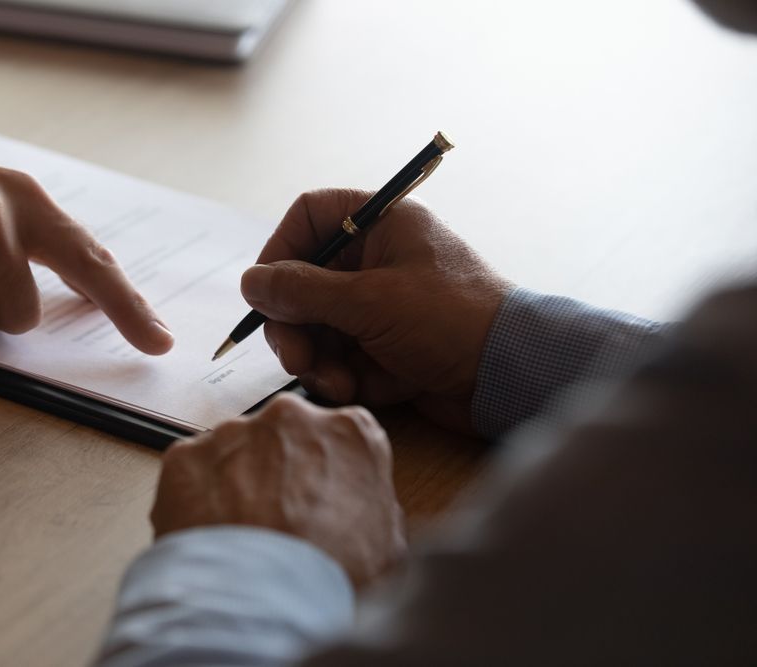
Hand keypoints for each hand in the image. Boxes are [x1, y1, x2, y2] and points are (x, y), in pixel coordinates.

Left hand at [152, 393, 406, 587]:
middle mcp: (290, 418)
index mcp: (350, 432)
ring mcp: (234, 433)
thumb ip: (376, 508)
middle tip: (275, 520)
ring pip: (234, 452)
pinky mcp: (186, 455)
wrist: (262, 604)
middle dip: (278, 470)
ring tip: (239, 538)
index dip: (326, 472)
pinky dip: (195, 499)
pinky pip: (192, 472)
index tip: (317, 499)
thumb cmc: (331, 579)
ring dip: (235, 484)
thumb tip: (367, 511)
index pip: (339, 437)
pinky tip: (209, 538)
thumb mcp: (390, 548)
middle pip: (283, 437)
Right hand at [241, 189, 511, 433]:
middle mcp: (376, 261)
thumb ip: (303, 291)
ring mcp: (381, 307)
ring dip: (317, 358)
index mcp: (380, 225)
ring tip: (333, 382)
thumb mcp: (369, 301)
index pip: (310, 218)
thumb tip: (249, 282)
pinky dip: (343, 376)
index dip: (279, 251)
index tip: (264, 293)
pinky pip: (343, 358)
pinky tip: (356, 390)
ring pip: (319, 327)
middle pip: (304, 283)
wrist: (512, 376)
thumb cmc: (448, 319)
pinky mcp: (386, 348)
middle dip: (294, 324)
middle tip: (294, 358)